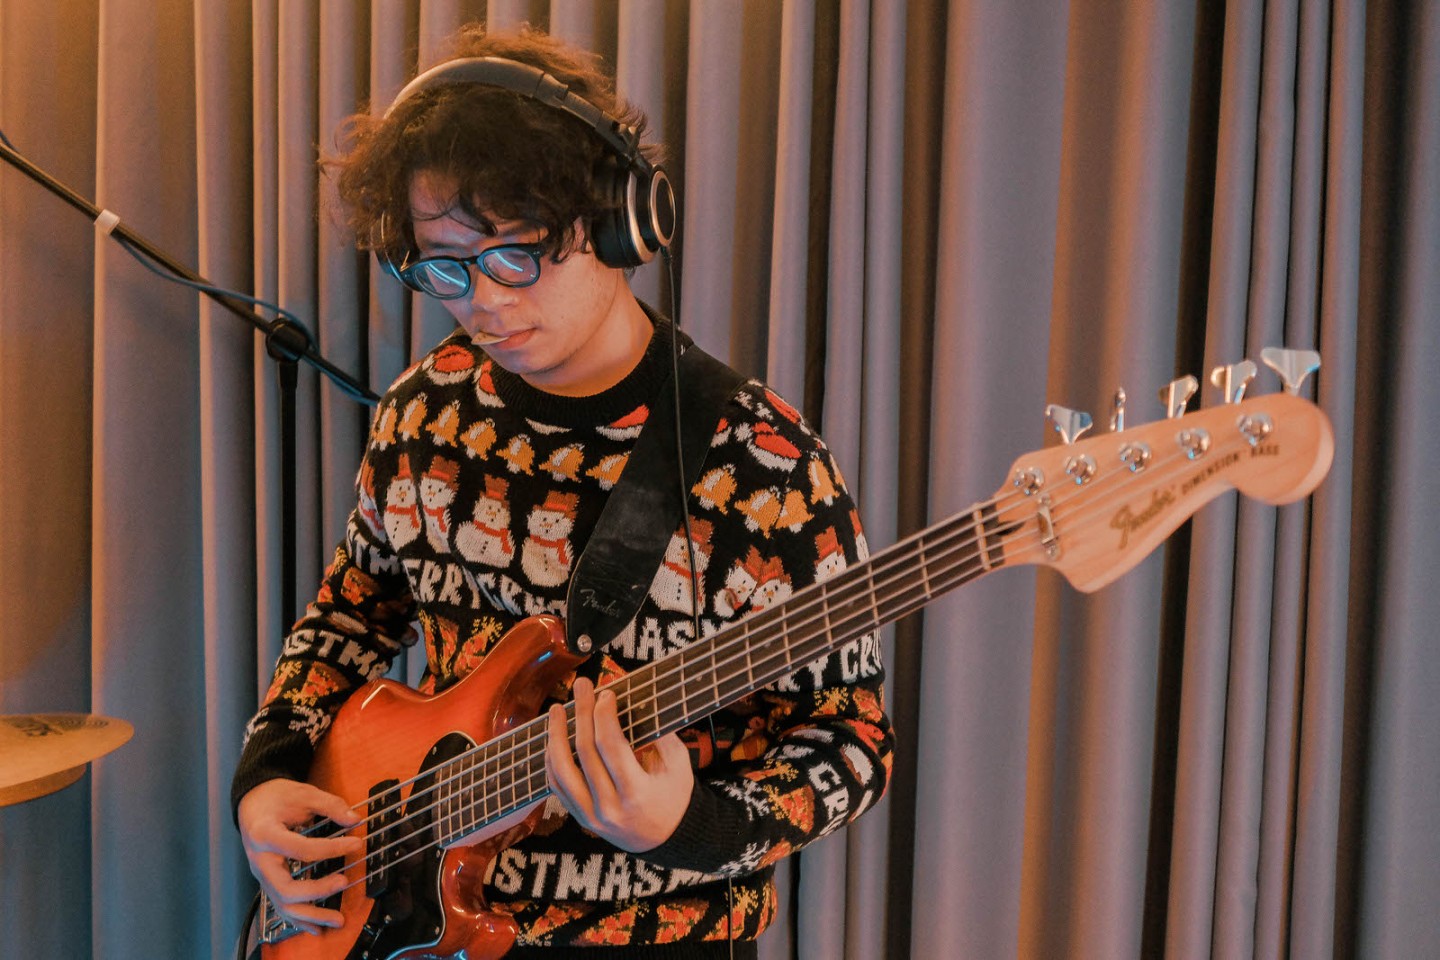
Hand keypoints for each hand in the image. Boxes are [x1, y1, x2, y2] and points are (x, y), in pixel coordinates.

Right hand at [237, 778, 363, 934]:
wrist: (253, 803)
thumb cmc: (277, 797)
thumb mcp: (304, 793)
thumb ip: (330, 805)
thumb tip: (354, 820)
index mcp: (265, 834)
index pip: (301, 849)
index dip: (332, 848)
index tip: (356, 843)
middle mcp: (259, 860)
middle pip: (286, 888)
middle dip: (318, 891)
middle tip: (344, 882)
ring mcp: (262, 875)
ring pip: (283, 905)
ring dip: (311, 916)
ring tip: (337, 920)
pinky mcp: (268, 882)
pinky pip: (281, 906)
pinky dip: (299, 919)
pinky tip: (316, 928)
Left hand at [546, 676, 693, 851]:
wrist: (668, 839)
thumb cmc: (676, 796)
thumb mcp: (679, 765)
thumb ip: (659, 734)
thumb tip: (634, 701)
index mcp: (637, 792)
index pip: (610, 745)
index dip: (605, 714)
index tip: (606, 692)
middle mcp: (610, 807)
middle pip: (585, 751)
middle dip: (581, 712)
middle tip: (581, 684)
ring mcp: (592, 816)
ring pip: (562, 770)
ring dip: (556, 735)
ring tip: (556, 710)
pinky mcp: (581, 819)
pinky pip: (557, 787)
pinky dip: (552, 761)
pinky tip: (553, 739)